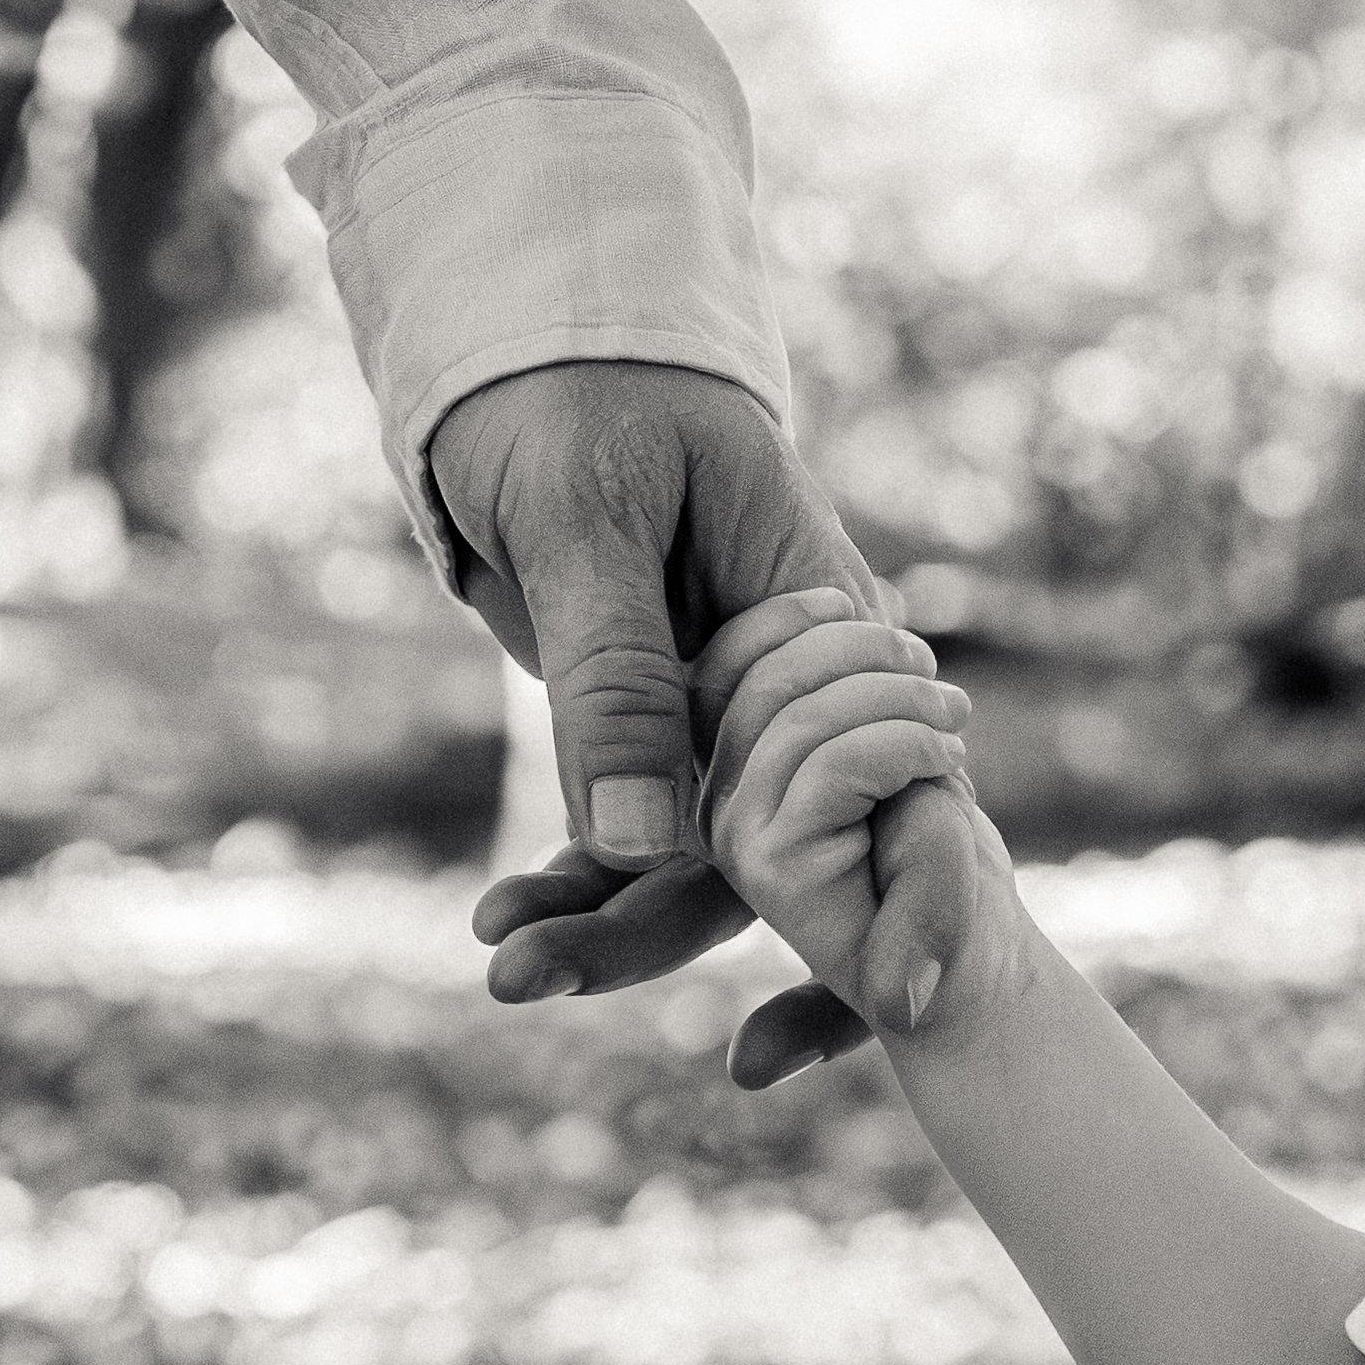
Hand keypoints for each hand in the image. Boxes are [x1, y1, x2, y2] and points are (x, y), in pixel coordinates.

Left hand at [433, 362, 975, 1079]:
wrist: (532, 343)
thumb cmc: (577, 395)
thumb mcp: (588, 524)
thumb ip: (616, 682)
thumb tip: (636, 847)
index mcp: (821, 622)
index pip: (866, 792)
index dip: (868, 913)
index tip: (835, 1020)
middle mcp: (791, 684)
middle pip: (759, 841)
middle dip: (649, 927)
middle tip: (524, 978)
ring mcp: (727, 708)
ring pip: (686, 847)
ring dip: (597, 912)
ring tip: (497, 962)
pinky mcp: (660, 721)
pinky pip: (629, 817)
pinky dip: (574, 869)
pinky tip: (505, 916)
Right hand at [692, 595, 991, 1045]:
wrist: (974, 970)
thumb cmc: (937, 850)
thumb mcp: (890, 743)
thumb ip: (844, 685)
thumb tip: (838, 630)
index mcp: (730, 758)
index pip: (727, 656)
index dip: (793, 615)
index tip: (878, 612)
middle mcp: (712, 795)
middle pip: (765, 675)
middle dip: (866, 652)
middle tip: (940, 689)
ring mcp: (733, 831)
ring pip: (806, 717)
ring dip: (903, 702)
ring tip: (951, 721)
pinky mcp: (770, 864)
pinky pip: (840, 762)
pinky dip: (909, 747)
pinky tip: (946, 765)